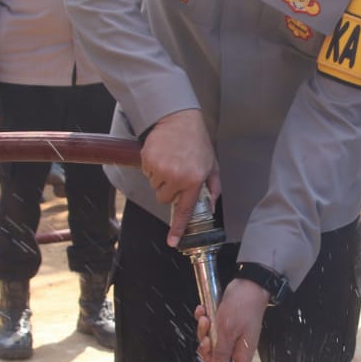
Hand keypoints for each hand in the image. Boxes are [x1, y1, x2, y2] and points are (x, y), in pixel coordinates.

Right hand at [141, 109, 217, 246]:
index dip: (177, 228)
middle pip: (164, 198)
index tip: (172, 241)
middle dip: (169, 189)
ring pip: (155, 186)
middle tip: (177, 172)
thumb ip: (213, 187)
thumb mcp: (212, 165)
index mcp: (194, 180)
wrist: (179, 119)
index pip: (185, 210)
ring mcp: (161, 169)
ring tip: (170, 160)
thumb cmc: (196, 142)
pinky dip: (152, 167)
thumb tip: (210, 206)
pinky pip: (147, 173)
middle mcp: (177, 177)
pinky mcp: (148, 160)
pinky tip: (162, 155)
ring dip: (160, 177)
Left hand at [194, 278, 269, 361]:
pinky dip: (204, 321)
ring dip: (203, 331)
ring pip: (210, 345)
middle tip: (207, 334)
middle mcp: (236, 348)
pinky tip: (203, 311)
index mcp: (242, 353)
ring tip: (205, 317)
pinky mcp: (224, 325)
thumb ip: (222, 352)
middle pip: (216, 361)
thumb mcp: (228, 330)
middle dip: (206, 349)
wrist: (249, 283)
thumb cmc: (241, 307)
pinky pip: (210, 330)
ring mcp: (230, 336)